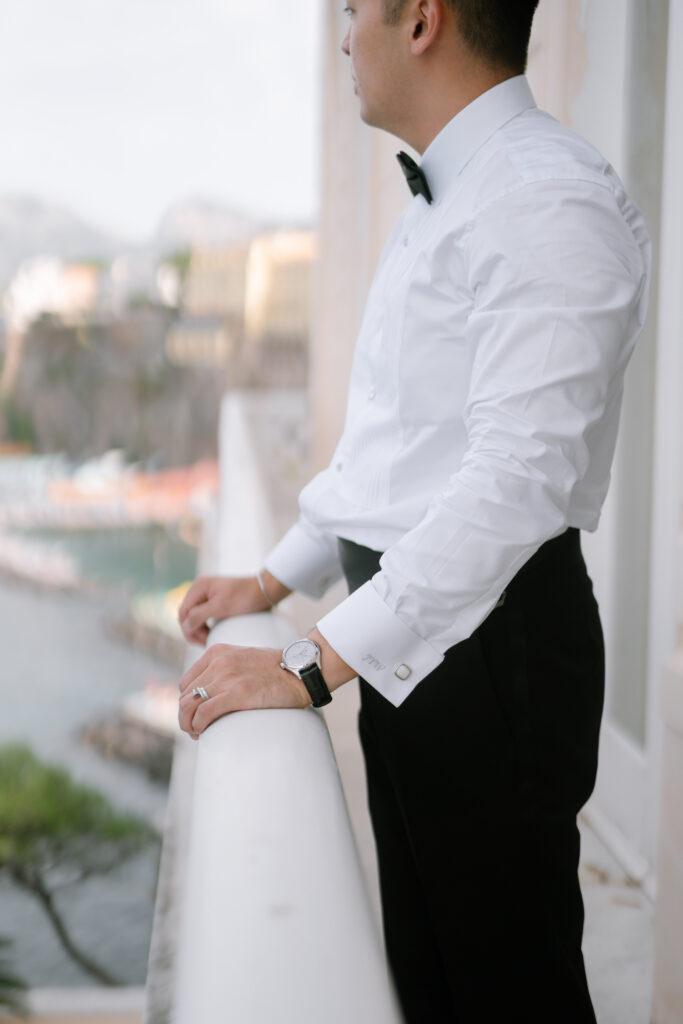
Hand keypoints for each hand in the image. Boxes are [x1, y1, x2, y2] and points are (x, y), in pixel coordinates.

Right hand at [178, 572, 290, 645]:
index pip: (183, 612)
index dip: (188, 629)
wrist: (264, 590)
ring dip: (199, 629)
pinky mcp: (214, 599)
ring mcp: (206, 593)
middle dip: (193, 630)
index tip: (202, 642)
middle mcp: (200, 587)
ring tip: (209, 640)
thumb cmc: (244, 598)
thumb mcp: (220, 607)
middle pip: (187, 614)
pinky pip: (203, 615)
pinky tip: (212, 633)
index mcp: (199, 586)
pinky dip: (205, 625)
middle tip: (205, 643)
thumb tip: (184, 625)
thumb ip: (199, 616)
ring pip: (194, 616)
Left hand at [178, 644, 309, 736]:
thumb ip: (225, 670)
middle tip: (195, 729)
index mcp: (217, 653)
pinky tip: (203, 732)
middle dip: (185, 715)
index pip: (187, 682)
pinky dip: (198, 726)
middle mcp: (218, 662)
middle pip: (184, 695)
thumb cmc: (276, 671)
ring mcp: (227, 677)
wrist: (300, 671)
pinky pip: (203, 713)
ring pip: (188, 705)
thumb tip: (209, 695)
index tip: (195, 715)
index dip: (187, 702)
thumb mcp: (243, 660)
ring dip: (188, 724)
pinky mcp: (236, 693)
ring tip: (197, 733)